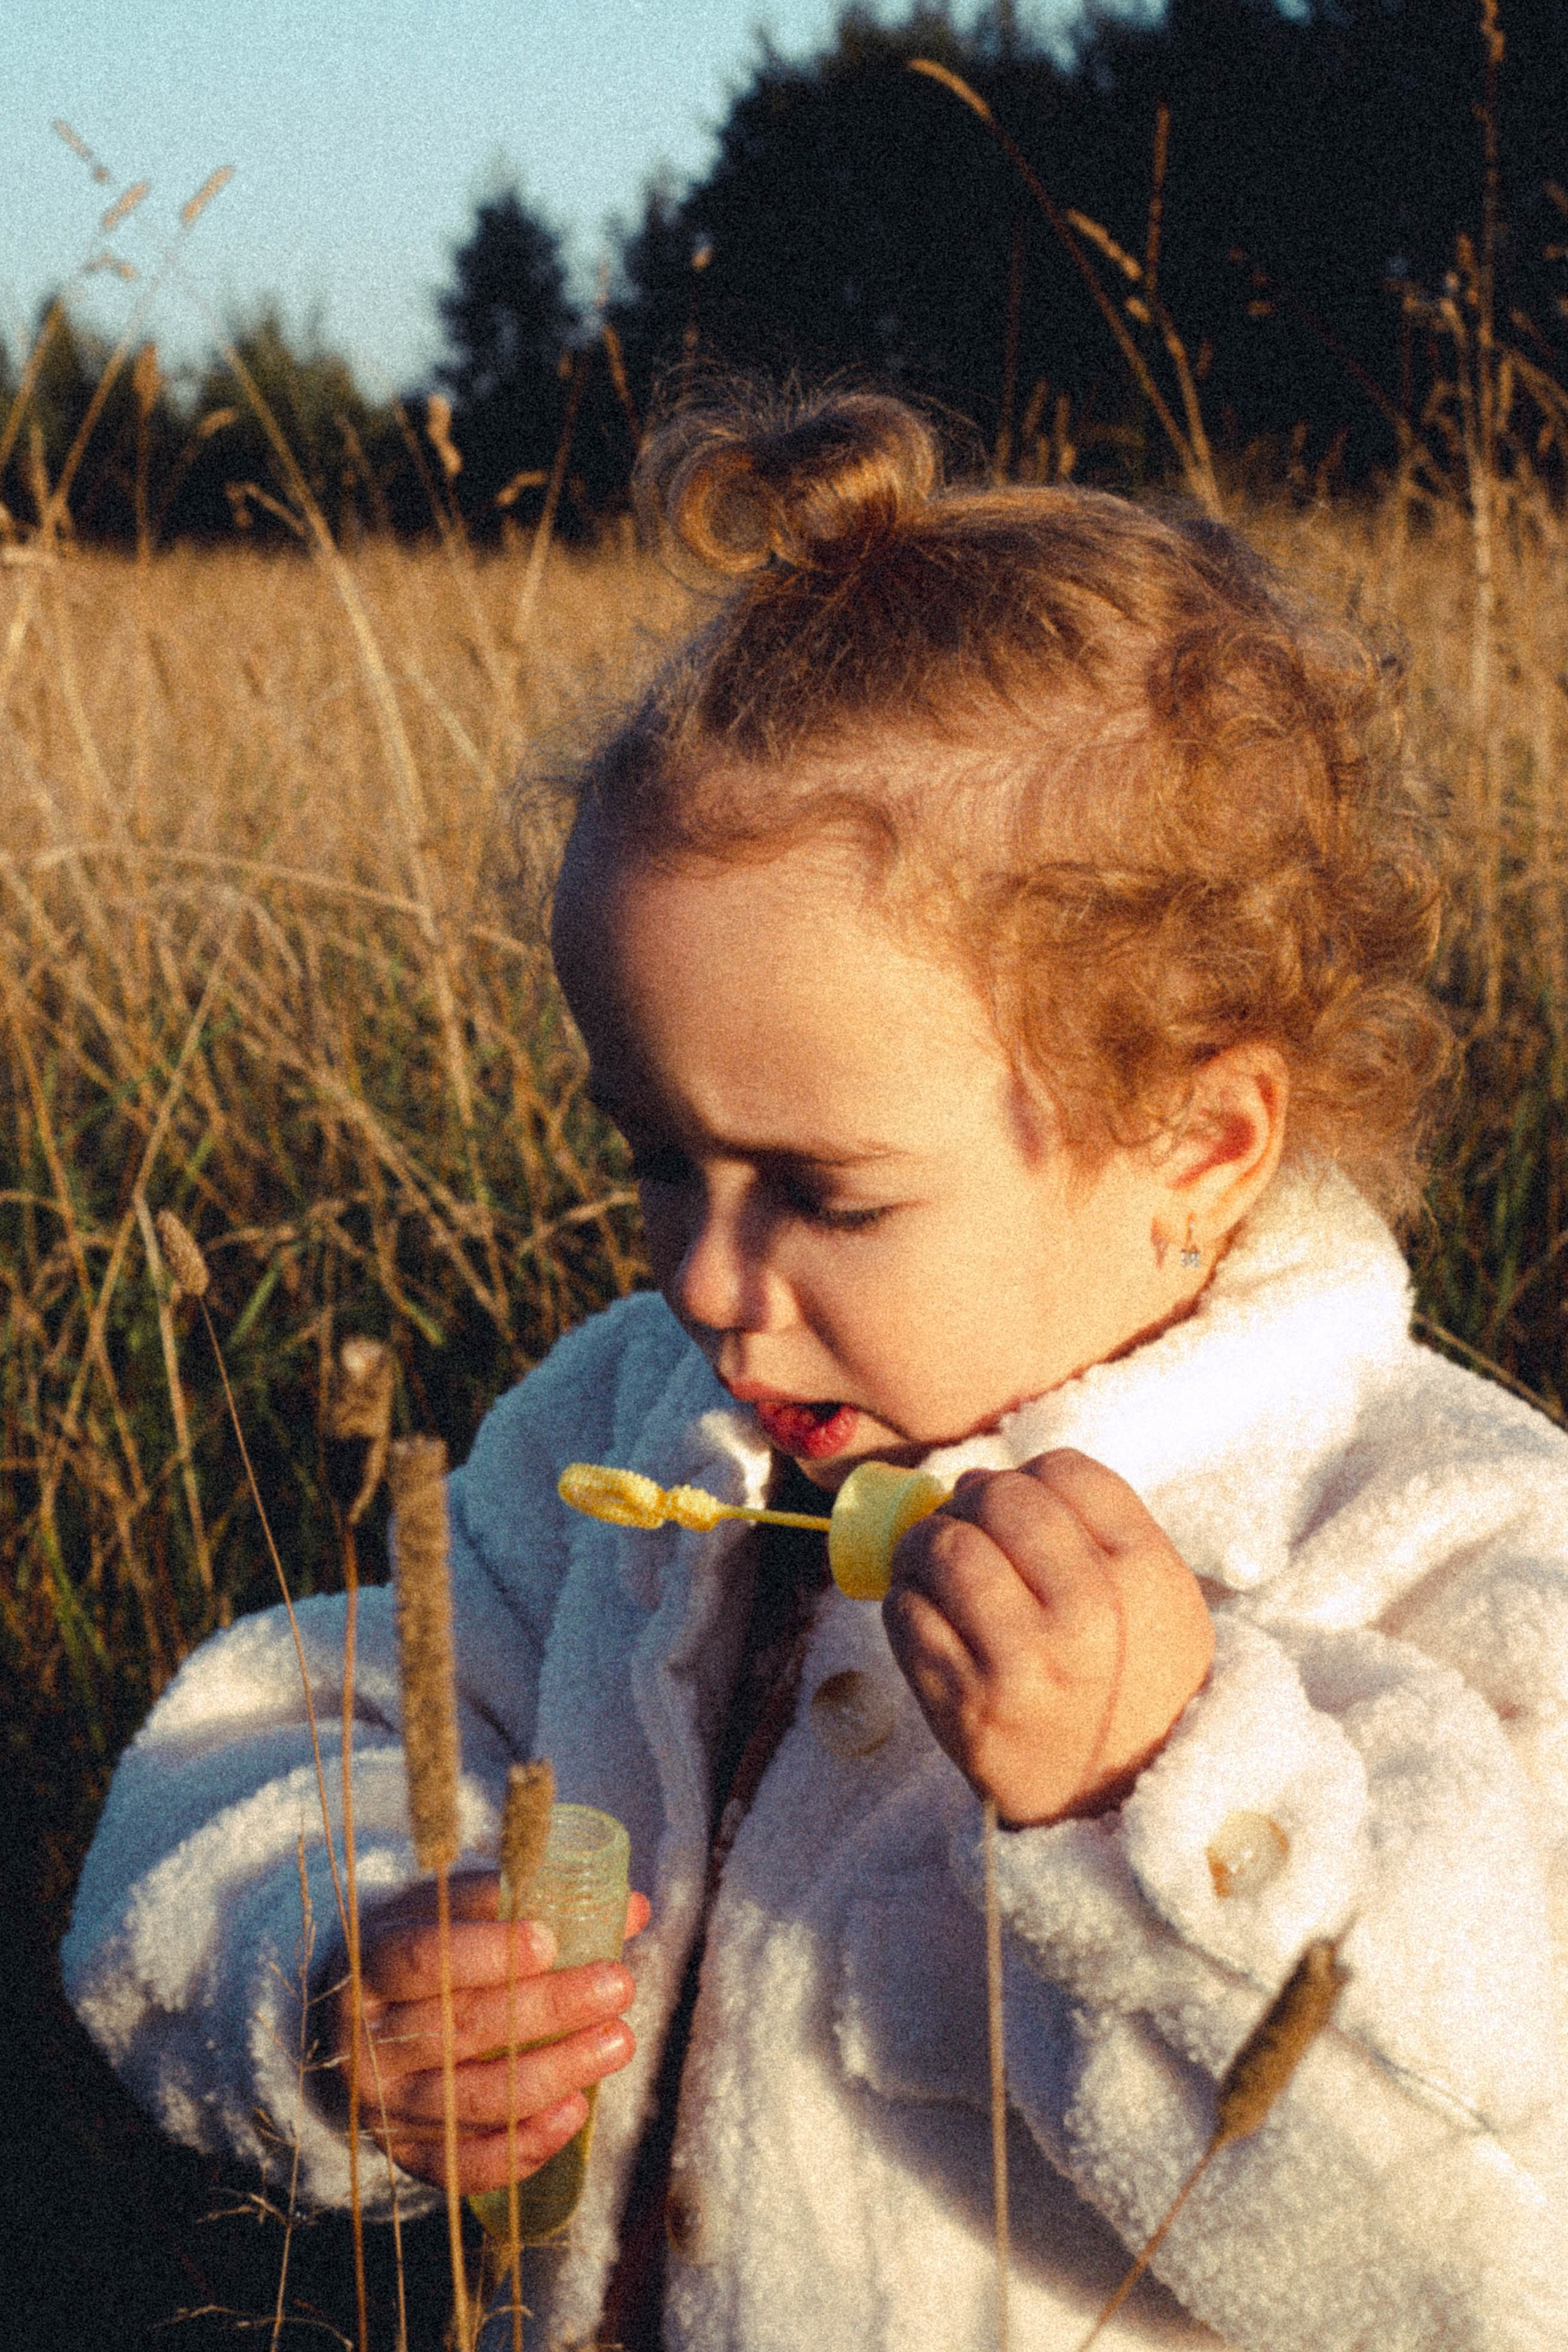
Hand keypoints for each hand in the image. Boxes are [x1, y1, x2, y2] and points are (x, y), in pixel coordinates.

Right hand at [329, 1871, 650, 2194]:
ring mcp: (386, 2108)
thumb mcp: (450, 1911)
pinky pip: (469, 2165)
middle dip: (550, 2009)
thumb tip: (631, 1908)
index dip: (487, 1952)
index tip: (550, 1940)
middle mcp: (369, 2043)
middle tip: (617, 1986)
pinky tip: (576, 2110)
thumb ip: (528, 1902)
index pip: (424, 1959)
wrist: (349, 2026)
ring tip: (618, 2042)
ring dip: (557, 2072)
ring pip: (478, 2099)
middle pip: (464, 2029)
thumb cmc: (421, 1953)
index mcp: (370, 1968)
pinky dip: (527, 2144)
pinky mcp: (408, 2156)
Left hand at [882, 1448, 1213, 1827]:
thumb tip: (985, 1479)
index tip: (1019, 1504)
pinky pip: (906, 1613)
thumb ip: (1100, 1528)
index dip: (1030, 1477)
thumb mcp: (1159, 1599)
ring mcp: (1021, 1663)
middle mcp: (1087, 1616)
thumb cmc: (1135, 1683)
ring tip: (934, 1561)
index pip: (1065, 1472)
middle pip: (998, 1498)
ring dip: (923, 1543)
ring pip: (942, 1547)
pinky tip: (927, 1614)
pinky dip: (905, 1601)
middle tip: (965, 1523)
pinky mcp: (964, 1704)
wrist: (1120, 1802)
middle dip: (969, 1500)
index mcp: (1144, 1577)